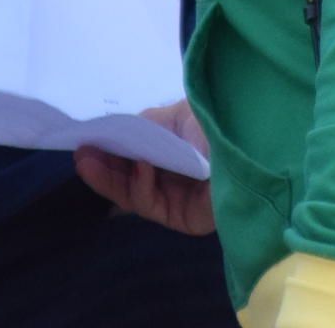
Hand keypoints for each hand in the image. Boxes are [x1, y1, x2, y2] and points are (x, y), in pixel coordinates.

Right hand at [75, 100, 215, 235]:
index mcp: (176, 147)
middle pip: (130, 177)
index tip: (84, 140)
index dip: (109, 148)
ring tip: (89, 162)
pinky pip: (154, 205)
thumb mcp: (176, 114)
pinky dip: (141, 188)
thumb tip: (113, 131)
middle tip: (79, 154)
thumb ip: (144, 125)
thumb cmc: (218, 120)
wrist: (254, 142)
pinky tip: (139, 167)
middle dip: (104, 165)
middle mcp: (176, 174)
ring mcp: (180, 197)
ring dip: (110, 178)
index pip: (135, 153)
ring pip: (135, 194)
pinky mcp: (186, 219)